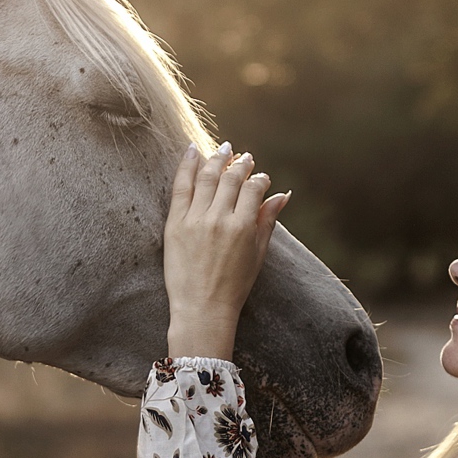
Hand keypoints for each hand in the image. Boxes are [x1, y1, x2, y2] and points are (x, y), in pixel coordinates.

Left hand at [164, 141, 290, 358]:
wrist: (201, 309)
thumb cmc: (233, 286)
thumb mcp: (257, 254)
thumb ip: (267, 221)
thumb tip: (283, 195)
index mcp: (243, 227)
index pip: (253, 189)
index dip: (259, 178)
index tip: (260, 177)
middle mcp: (219, 219)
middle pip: (231, 178)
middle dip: (240, 164)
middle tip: (244, 156)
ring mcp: (195, 220)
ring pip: (207, 177)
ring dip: (217, 158)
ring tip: (224, 149)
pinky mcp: (175, 223)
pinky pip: (181, 186)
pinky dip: (187, 166)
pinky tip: (192, 151)